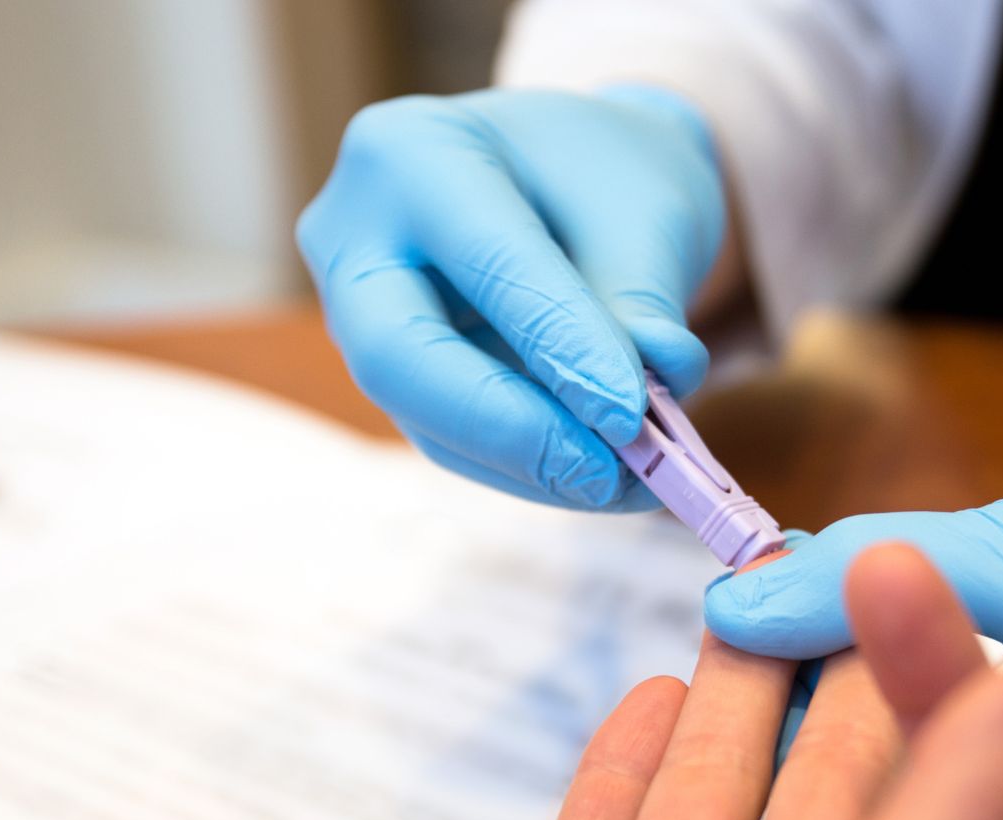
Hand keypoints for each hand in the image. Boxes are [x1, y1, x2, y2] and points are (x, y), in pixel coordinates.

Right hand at [297, 86, 724, 509]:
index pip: (486, 260)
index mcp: (413, 152)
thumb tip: (635, 420)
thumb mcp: (645, 212)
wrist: (581, 179)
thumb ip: (638, 309)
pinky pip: (450, 441)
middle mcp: (356, 232)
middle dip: (508, 427)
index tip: (631, 413)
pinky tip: (599, 480)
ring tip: (628, 484)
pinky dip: (530, 469)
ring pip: (424, 417)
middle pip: (399, 355)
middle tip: (605, 472)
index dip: (559, 347)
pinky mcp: (394, 377)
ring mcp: (360, 313)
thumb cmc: (609, 175)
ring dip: (532, 465)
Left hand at [705, 402, 1002, 819]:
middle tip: (783, 624)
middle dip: (857, 712)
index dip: (818, 686)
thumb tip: (734, 605)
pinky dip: (971, 760)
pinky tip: (933, 688)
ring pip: (972, 817)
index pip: (913, 764)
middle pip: (939, 808)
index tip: (753, 619)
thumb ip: (876, 580)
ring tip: (847, 645)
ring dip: (909, 736)